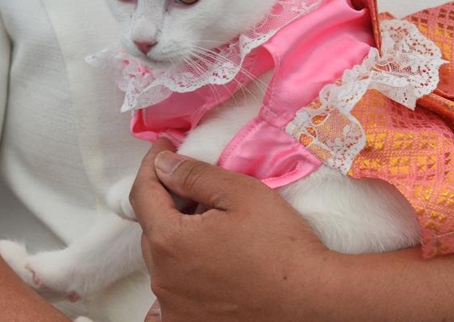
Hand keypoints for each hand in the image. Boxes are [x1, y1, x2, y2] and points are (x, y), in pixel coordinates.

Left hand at [129, 141, 333, 321]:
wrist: (311, 299)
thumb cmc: (281, 244)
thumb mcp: (241, 194)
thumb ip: (195, 175)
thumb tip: (162, 164)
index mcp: (169, 242)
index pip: (142, 194)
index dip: (151, 164)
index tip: (163, 147)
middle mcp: (162, 279)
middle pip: (152, 228)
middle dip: (167, 201)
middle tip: (196, 185)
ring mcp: (173, 307)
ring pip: (163, 259)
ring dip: (177, 237)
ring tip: (210, 224)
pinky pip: (173, 289)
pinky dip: (182, 270)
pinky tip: (205, 263)